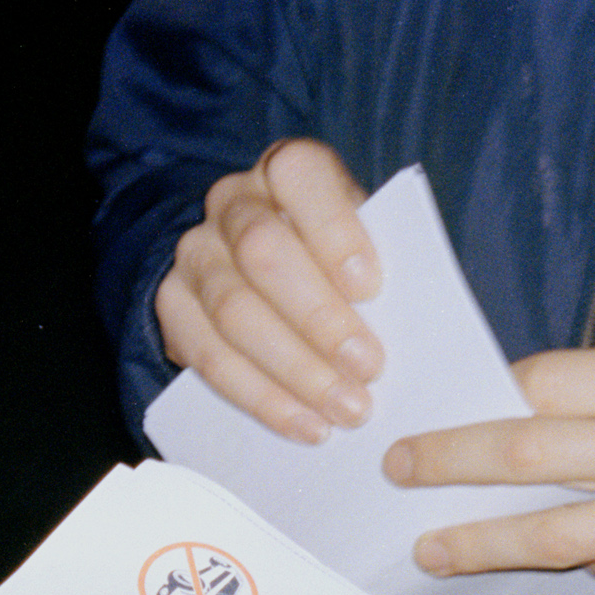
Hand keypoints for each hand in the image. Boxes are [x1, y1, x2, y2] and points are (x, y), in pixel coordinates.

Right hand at [155, 137, 382, 443]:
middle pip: (262, 253)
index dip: (334, 231)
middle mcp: (233, 202)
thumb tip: (421, 319)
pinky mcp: (173, 306)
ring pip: (234, 311)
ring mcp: (196, 253)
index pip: (300, 176)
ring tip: (347, 409)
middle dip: (319, 318)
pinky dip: (262, 397)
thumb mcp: (362, 240)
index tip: (371, 287)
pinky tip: (305, 423)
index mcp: (286, 170)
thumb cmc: (332, 259)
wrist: (256, 271)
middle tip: (369, 368)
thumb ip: (378, 263)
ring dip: (296, 369)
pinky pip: (209, 357)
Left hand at [390, 341, 594, 594]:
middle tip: (395, 469)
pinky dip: (581, 565)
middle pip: (528, 457)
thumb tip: (517, 415)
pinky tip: (545, 563)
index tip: (437, 412)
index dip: (484, 403)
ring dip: (479, 541)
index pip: (544, 387)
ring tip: (429, 549)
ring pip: (554, 536)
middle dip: (448, 464)